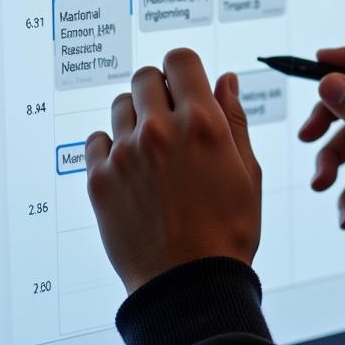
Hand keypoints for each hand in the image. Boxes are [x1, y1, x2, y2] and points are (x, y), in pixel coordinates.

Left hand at [85, 48, 260, 293]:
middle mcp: (160, 130)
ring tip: (151, 145)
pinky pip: (96, 140)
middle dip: (160, 88)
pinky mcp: (100, 180)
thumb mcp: (248, 170)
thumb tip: (225, 80)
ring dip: (135, 115)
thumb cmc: (228, 229)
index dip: (185, 68)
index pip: (180, 60)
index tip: (187, 83)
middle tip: (170, 115)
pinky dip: (111, 145)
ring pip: (120, 105)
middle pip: (145, 77)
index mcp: (201, 122)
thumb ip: (234, 118)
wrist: (189, 284)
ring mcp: (126, 155)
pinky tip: (130, 165)